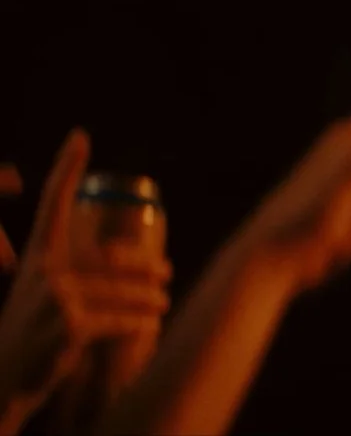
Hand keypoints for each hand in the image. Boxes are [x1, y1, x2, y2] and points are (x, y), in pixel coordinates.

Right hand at [0, 131, 172, 410]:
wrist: (6, 379)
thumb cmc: (31, 338)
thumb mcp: (43, 298)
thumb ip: (69, 276)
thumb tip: (120, 259)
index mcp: (38, 258)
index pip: (54, 205)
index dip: (66, 169)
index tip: (80, 137)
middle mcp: (45, 271)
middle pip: (113, 258)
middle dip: (146, 267)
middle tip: (168, 271)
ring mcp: (57, 298)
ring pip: (123, 292)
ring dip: (149, 299)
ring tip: (163, 302)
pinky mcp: (71, 324)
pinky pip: (120, 319)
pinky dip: (137, 325)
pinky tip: (147, 327)